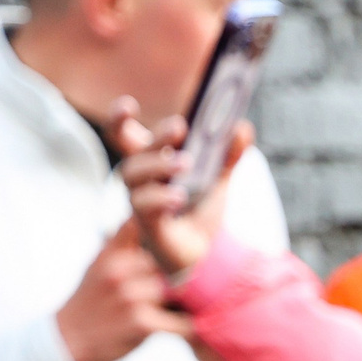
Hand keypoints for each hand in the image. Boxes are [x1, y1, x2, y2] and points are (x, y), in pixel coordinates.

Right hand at [56, 224, 185, 360]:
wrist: (68, 338)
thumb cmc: (92, 298)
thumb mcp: (101, 264)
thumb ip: (124, 244)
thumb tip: (148, 219)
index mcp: (112, 253)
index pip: (141, 222)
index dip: (164, 211)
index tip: (185, 207)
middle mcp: (121, 270)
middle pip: (173, 260)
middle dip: (185, 271)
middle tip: (197, 280)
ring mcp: (131, 296)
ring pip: (180, 290)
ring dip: (186, 301)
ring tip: (188, 305)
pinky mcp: (141, 323)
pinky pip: (182, 322)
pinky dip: (190, 327)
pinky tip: (191, 327)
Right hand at [112, 98, 249, 276]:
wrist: (202, 256)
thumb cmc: (198, 213)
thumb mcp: (217, 180)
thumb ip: (227, 155)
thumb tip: (242, 126)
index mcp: (152, 163)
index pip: (125, 136)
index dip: (120, 119)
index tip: (128, 104)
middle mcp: (141, 181)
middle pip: (135, 152)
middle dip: (155, 137)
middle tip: (179, 126)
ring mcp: (142, 203)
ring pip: (134, 178)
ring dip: (158, 166)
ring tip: (187, 162)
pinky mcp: (150, 226)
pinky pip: (146, 209)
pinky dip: (161, 199)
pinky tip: (179, 196)